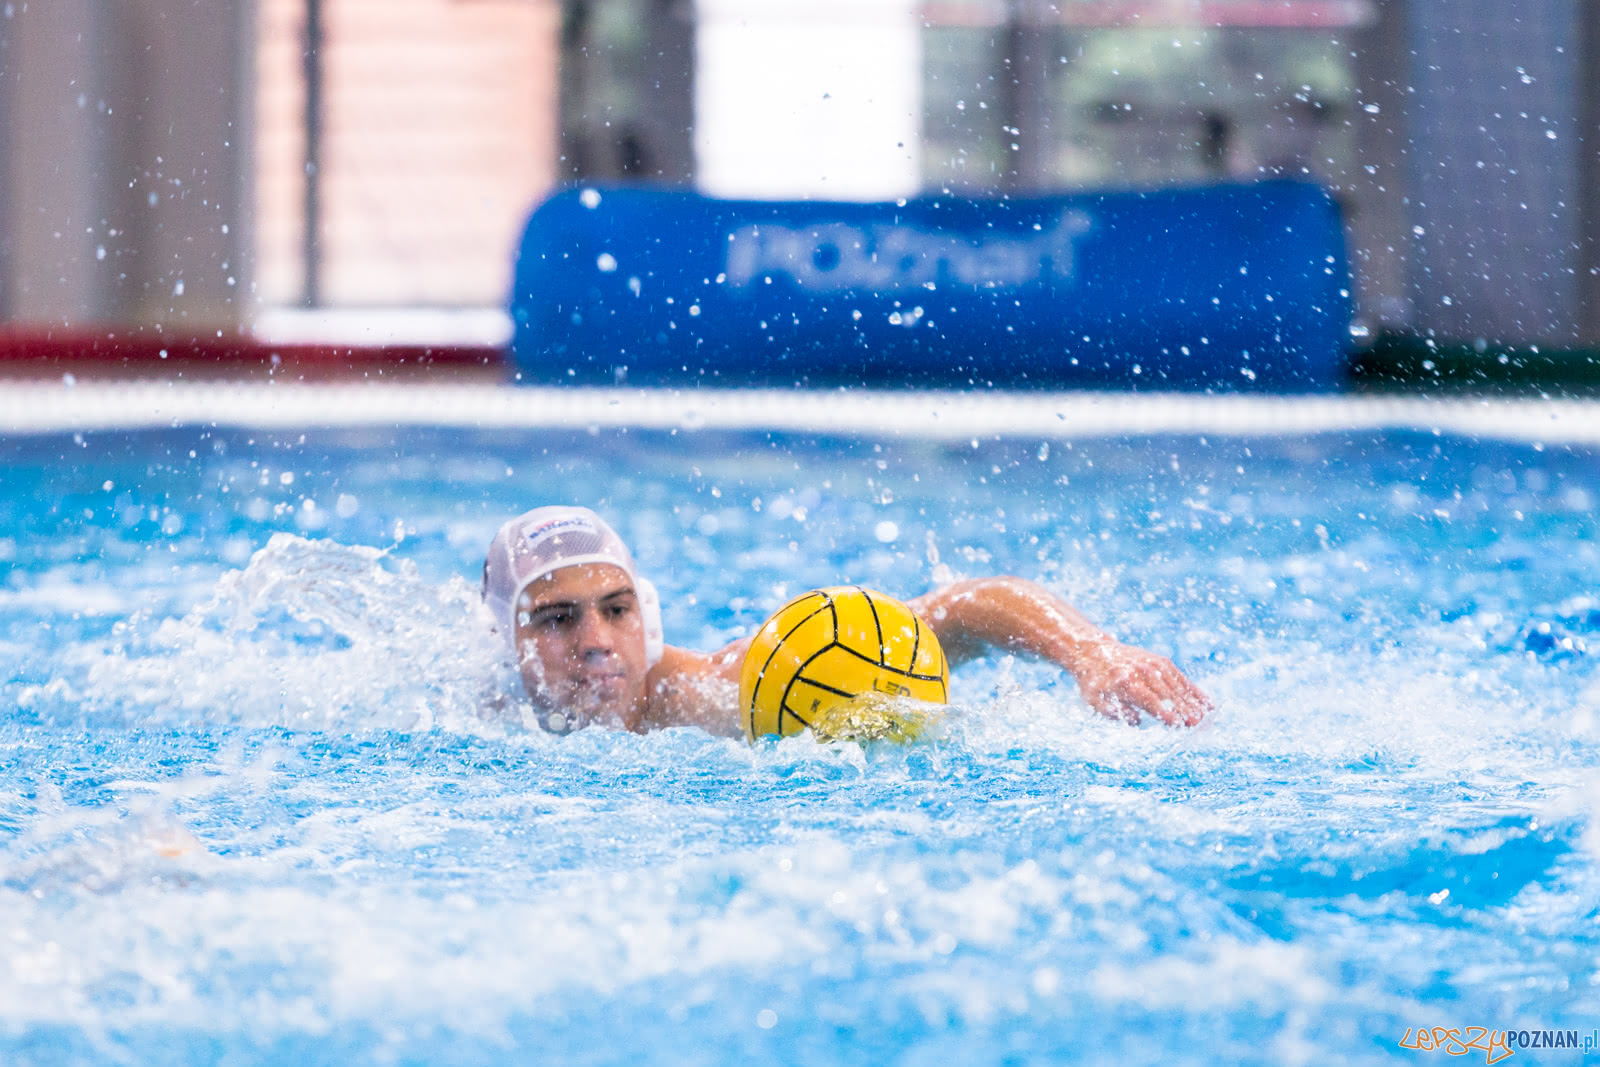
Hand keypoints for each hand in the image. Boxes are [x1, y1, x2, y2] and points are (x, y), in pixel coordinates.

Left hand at [1073, 641, 1210, 726]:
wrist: (1095, 652)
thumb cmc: (1096, 684)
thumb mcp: (1094, 701)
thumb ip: (1112, 712)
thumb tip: (1135, 720)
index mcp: (1125, 683)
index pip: (1149, 700)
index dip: (1163, 712)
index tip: (1177, 724)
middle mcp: (1142, 671)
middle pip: (1167, 694)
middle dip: (1183, 709)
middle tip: (1198, 724)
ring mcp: (1154, 665)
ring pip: (1177, 686)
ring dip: (1192, 702)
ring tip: (1207, 717)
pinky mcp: (1162, 662)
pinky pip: (1181, 678)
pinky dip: (1194, 690)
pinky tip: (1207, 703)